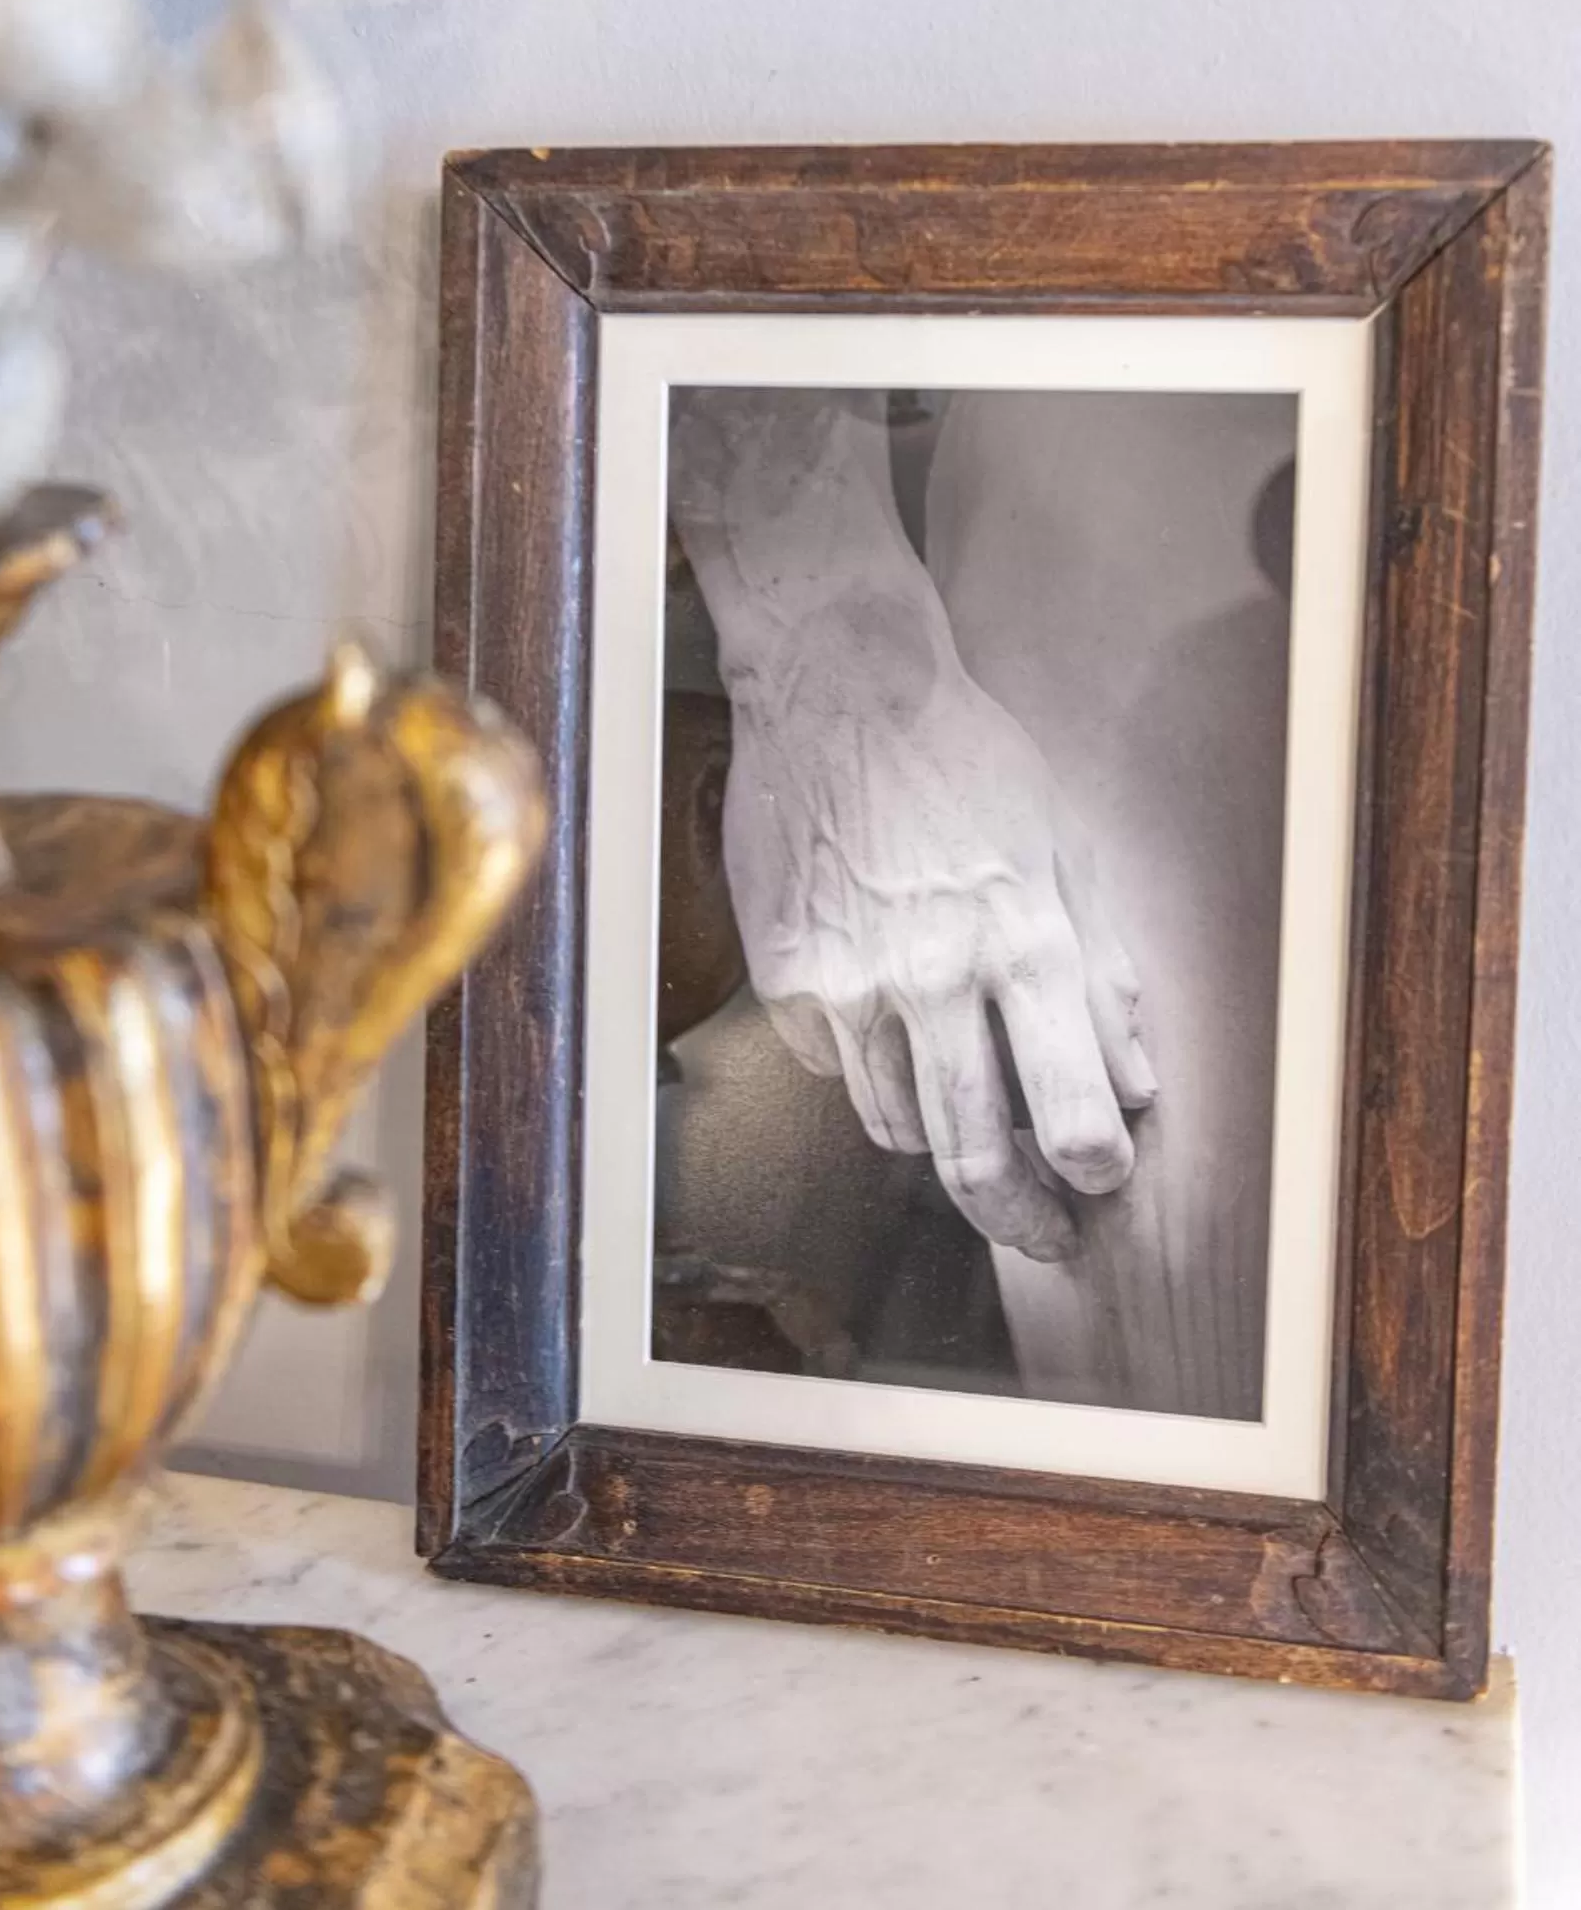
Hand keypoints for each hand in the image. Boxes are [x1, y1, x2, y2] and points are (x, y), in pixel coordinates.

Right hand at [719, 587, 1155, 1257]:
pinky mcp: (788, 980)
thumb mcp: (1065, 849)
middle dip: (1022, 1219)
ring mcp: (850, 986)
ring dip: (945, 1146)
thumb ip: (1105, 974)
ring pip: (902, 1129)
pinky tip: (895, 1034)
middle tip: (1044, 1236)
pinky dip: (878, 1077)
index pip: (1073, 1117)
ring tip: (971, 1127)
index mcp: (1022, 943)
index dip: (1095, 1174)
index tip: (1100, 1182)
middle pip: (978, 1158)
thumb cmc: (963, 759)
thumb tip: (1136, 1084)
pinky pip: (841, 1073)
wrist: (838, 688)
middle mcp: (935, 978)